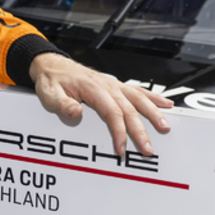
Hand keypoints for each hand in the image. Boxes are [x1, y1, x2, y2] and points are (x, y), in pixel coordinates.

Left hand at [29, 52, 172, 156]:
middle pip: (129, 109)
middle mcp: (107, 85)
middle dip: (140, 131)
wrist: (52, 65)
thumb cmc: (52, 81)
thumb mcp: (49, 94)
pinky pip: (138, 92)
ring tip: (165, 128)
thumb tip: (75, 112)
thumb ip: (62, 104)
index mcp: (92, 88)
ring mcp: (113, 85)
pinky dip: (153, 98)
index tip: (122, 148)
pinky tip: (166, 105)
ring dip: (153, 113)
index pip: (111, 112)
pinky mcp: (116, 86)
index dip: (119, 131)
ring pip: (139, 99)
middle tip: (148, 149)